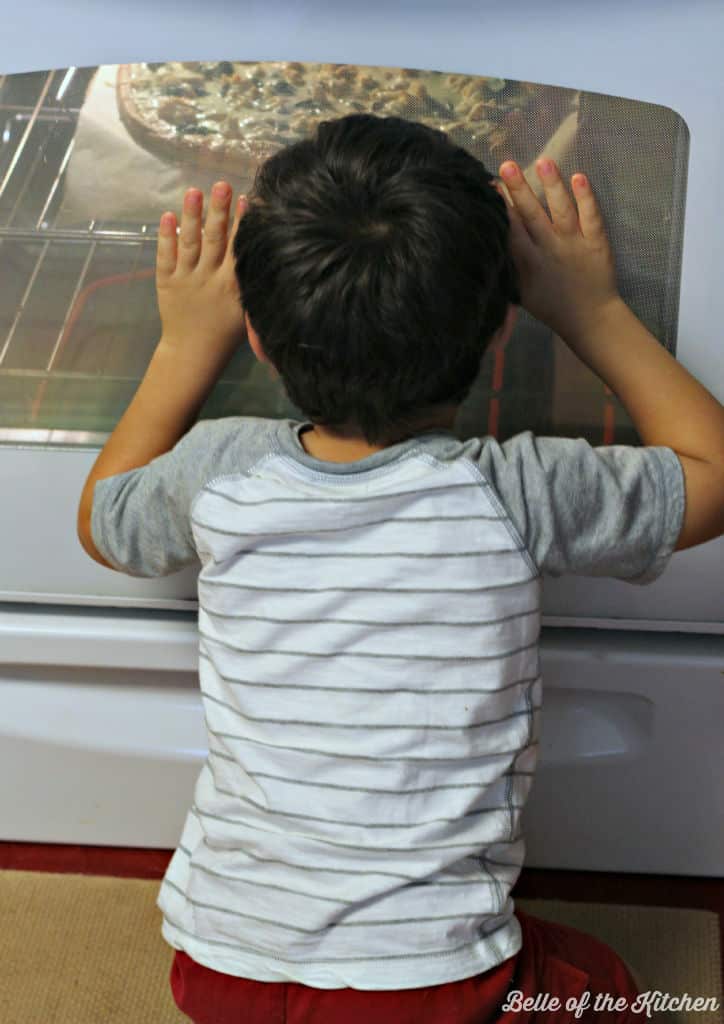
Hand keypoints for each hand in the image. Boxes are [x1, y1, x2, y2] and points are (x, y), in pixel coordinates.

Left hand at [155, 182, 246, 361]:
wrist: (192, 354)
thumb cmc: (225, 333)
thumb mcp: (246, 312)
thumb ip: (251, 286)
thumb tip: (266, 258)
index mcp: (232, 287)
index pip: (238, 248)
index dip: (242, 223)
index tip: (246, 199)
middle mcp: (209, 279)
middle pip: (214, 240)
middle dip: (218, 211)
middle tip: (221, 185)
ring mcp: (186, 279)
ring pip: (190, 243)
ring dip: (192, 216)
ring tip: (194, 191)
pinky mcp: (166, 282)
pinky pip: (166, 257)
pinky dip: (166, 237)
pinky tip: (167, 216)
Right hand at [494, 158, 620, 341]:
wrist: (590, 319)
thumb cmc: (550, 306)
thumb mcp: (521, 293)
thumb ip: (508, 269)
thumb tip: (489, 244)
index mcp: (528, 263)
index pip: (511, 229)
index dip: (499, 207)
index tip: (488, 186)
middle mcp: (550, 249)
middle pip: (532, 215)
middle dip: (519, 190)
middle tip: (506, 165)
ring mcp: (574, 244)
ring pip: (561, 211)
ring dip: (552, 186)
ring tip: (543, 162)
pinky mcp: (597, 243)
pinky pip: (592, 217)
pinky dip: (587, 198)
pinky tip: (579, 177)